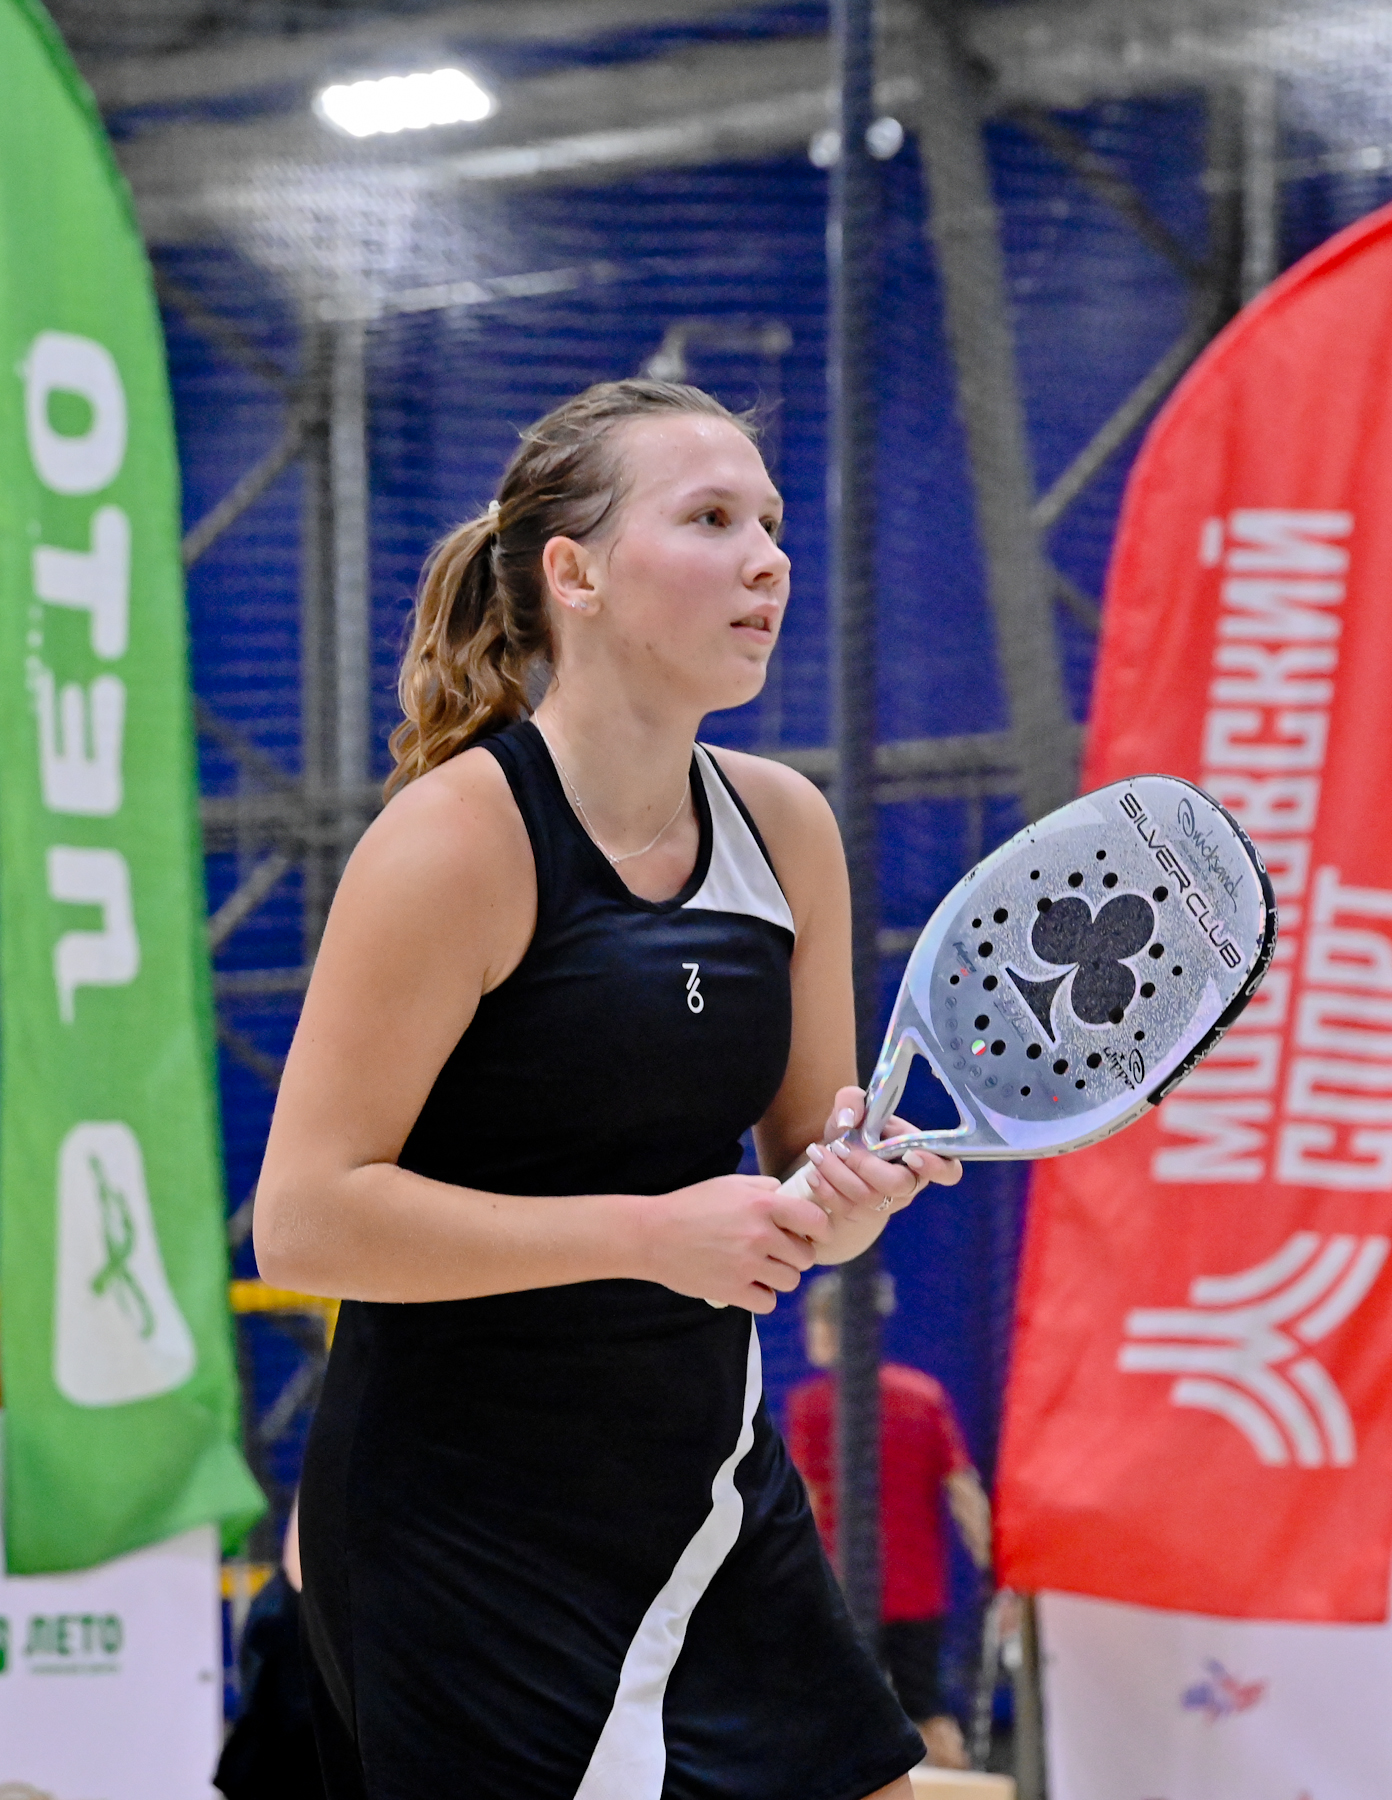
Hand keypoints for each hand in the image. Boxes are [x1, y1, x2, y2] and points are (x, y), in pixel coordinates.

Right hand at [640, 1174, 832, 1312]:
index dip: (821, 1231)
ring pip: (790, 1281)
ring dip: (779, 1276)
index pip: (816, 1221)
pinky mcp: (733, 1291)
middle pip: (806, 1257)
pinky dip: (762, 1297)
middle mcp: (760, 1235)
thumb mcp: (728, 1184)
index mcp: (763, 1205)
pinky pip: (769, 1302)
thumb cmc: (690, 1205)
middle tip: (777, 1252)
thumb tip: (787, 1193)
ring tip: (760, 1268)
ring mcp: (747, 1265)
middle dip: (796, 1255)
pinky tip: (748, 1285)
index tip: (814, 1236)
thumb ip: (763, 1187)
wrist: (652, 1235)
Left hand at [801, 1086, 961, 1224]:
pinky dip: (827, 1189)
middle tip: (841, 1146)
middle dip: (866, 1165)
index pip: (948, 1170)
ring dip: (838, 1174)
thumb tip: (851, 1120)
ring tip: (818, 1153)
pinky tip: (814, 1173)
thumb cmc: (855, 1131)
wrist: (834, 1158)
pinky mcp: (863, 1217)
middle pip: (899, 1186)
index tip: (912, 1155)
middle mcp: (908, 1183)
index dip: (937, 1167)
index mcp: (920, 1153)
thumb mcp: (852, 1107)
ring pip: (868, 1199)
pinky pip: (847, 1210)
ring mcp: (887, 1203)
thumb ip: (852, 1100)